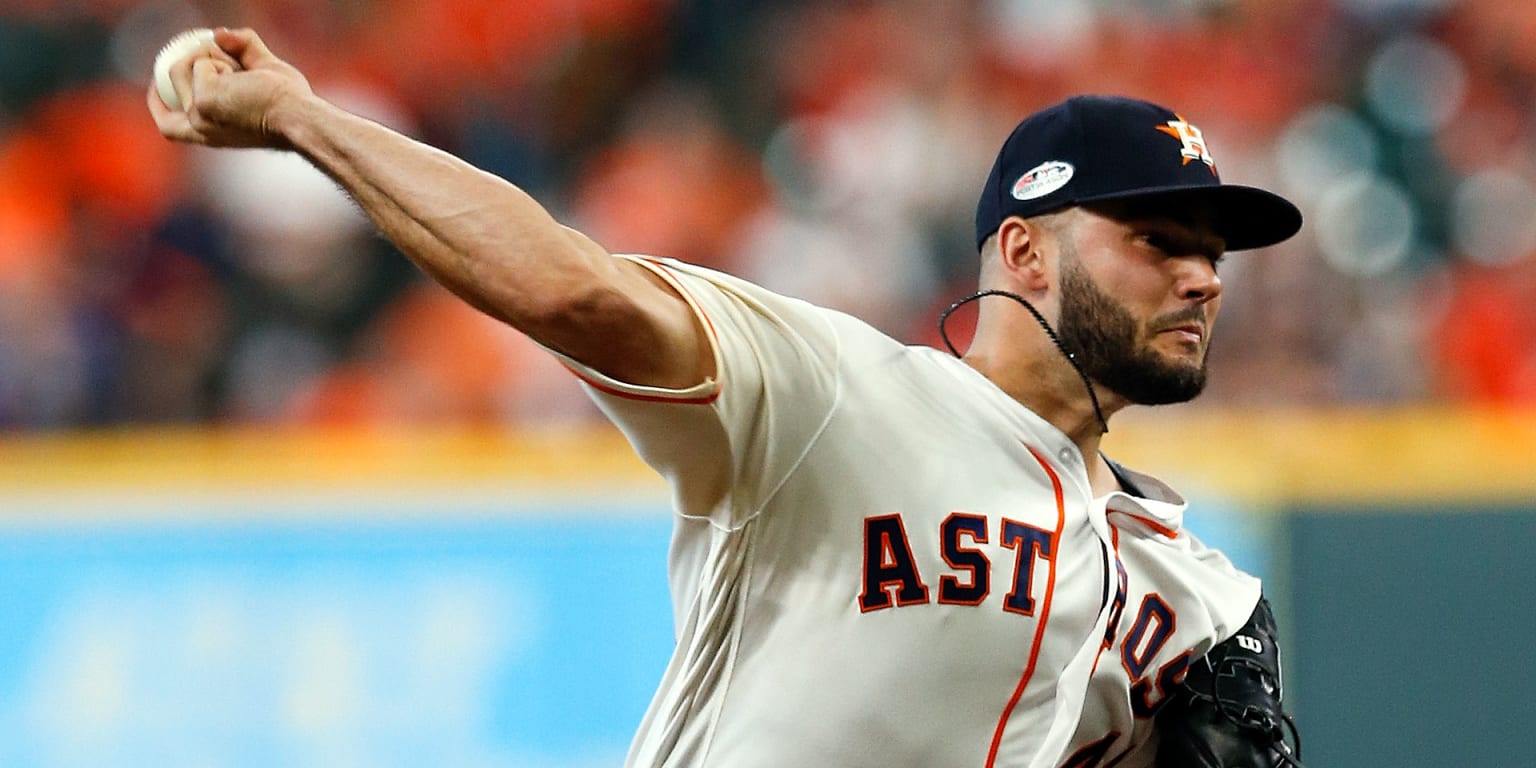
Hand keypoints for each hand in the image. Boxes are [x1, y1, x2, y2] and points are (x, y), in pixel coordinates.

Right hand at [148, 27, 313, 149]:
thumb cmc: (291, 104)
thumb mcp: (265, 73)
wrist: (299, 117)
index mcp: (209, 136)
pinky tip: (242, 74)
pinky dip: (221, 58)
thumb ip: (244, 49)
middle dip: (189, 59)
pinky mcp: (202, 100)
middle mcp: (198, 129)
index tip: (157, 84)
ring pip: (184, 66)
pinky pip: (201, 62)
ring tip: (242, 68)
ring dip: (213, 56)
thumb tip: (219, 32)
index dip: (158, 104)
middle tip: (211, 48)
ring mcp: (196, 114)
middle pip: (173, 81)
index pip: (169, 128)